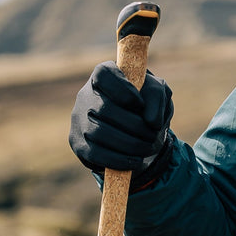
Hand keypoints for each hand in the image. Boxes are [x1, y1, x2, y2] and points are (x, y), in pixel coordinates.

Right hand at [69, 62, 174, 189]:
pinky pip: (96, 154)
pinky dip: (120, 160)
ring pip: (100, 133)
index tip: (141, 104)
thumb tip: (151, 121)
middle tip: (153, 136)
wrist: (134, 132)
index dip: (124, 91)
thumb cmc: (144, 106)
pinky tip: (137, 161)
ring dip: (130, 144)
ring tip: (148, 148)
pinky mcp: (78, 144)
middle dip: (135, 126)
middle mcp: (85, 95)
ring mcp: (78, 120)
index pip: (105, 74)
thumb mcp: (156, 93)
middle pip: (105, 109)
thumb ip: (156, 95)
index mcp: (103, 75)